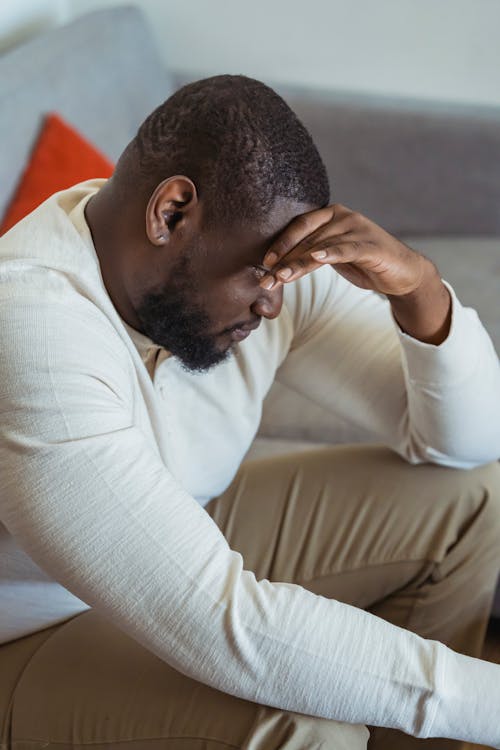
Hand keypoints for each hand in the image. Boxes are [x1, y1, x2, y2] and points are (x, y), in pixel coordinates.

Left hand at [259, 203, 426, 295]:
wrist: (401, 273)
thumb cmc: (363, 264)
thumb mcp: (332, 256)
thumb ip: (310, 253)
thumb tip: (277, 264)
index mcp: (331, 215)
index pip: (299, 226)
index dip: (281, 243)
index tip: (264, 262)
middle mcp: (342, 216)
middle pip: (306, 238)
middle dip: (284, 259)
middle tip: (267, 278)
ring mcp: (357, 228)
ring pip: (321, 246)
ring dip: (298, 264)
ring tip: (281, 277)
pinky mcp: (371, 245)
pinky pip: (346, 249)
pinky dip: (331, 253)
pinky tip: (316, 259)